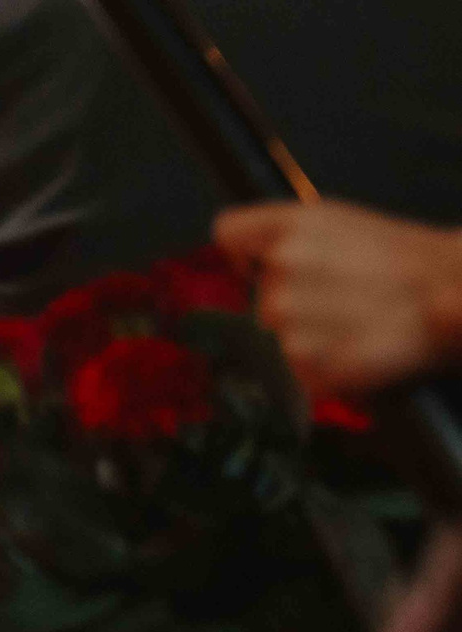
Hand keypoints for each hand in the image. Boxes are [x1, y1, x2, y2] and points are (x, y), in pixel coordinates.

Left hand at [215, 202, 461, 396]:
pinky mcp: (306, 360)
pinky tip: (358, 348)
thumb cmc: (407, 262)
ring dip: (311, 338)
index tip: (263, 265)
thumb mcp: (345, 225)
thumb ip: (289, 237)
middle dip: (294, 304)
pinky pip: (299, 370)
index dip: (244, 254)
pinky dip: (325, 368)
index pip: (229, 233)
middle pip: (260, 297)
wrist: (455, 292)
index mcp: (293, 224)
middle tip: (346, 300)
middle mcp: (284, 265)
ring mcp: (291, 316)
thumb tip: (250, 261)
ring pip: (278, 336)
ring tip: (357, 324)